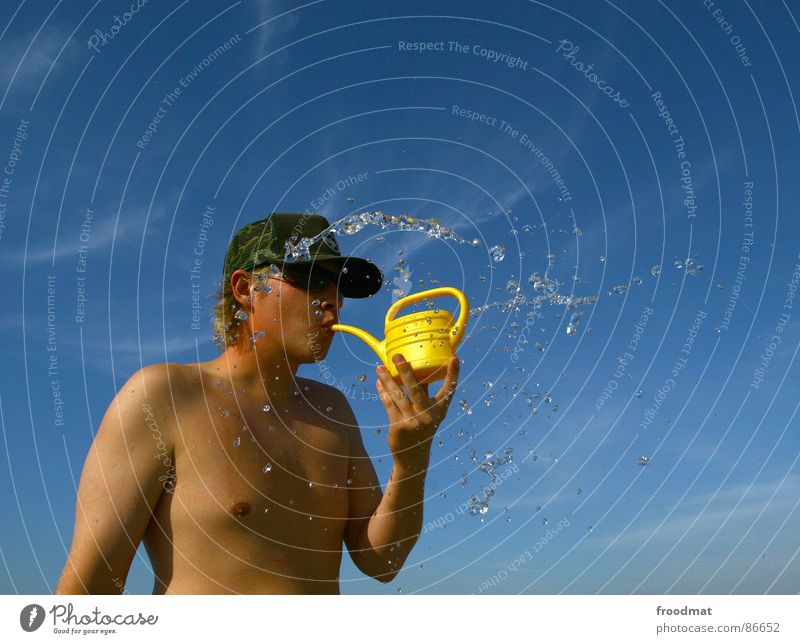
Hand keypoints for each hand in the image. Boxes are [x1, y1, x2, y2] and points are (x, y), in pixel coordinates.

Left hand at [375, 354, 459, 470]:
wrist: (413, 456)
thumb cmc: (421, 426)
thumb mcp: (428, 412)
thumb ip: (423, 392)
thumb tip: (412, 368)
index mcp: (440, 410)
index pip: (449, 390)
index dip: (453, 374)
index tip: (454, 358)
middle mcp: (428, 415)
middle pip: (416, 389)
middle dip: (405, 370)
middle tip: (397, 355)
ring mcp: (413, 421)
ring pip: (398, 395)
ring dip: (387, 380)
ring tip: (380, 368)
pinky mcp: (399, 426)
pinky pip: (389, 405)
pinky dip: (383, 392)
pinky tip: (379, 382)